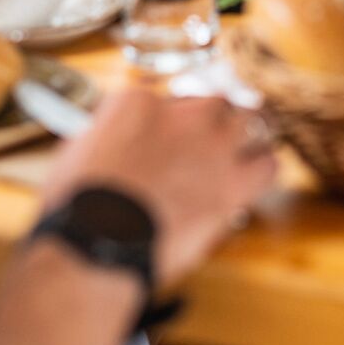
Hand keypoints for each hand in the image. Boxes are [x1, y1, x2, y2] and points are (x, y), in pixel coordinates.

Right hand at [42, 88, 277, 287]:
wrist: (96, 245)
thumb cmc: (77, 208)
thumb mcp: (76, 154)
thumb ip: (106, 137)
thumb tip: (114, 145)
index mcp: (138, 103)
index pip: (166, 98)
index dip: (169, 122)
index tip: (165, 140)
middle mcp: (183, 115)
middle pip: (215, 103)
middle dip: (212, 121)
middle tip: (206, 143)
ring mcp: (213, 147)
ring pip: (251, 123)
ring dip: (245, 137)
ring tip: (239, 152)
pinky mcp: (234, 185)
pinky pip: (267, 165)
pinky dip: (262, 168)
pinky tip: (252, 176)